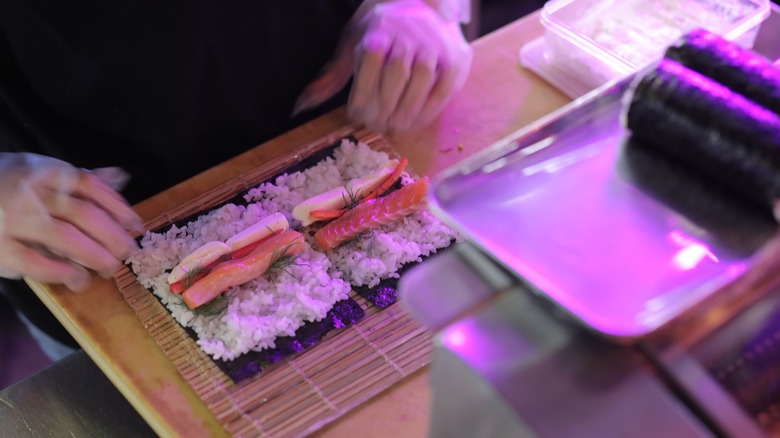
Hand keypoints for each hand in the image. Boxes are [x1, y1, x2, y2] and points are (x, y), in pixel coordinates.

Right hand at [0, 153, 143, 290]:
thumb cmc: (1, 184)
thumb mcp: (36, 169)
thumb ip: (78, 178)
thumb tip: (120, 176)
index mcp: (44, 171)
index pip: (91, 187)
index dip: (118, 208)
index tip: (136, 225)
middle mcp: (31, 192)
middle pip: (84, 214)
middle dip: (113, 237)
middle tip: (128, 253)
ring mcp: (13, 219)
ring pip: (66, 238)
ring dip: (95, 256)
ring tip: (110, 269)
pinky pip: (36, 262)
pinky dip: (61, 272)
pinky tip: (77, 278)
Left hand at [294, 0, 472, 132]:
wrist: (421, 5)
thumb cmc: (380, 31)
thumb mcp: (351, 45)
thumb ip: (330, 77)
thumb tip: (299, 107)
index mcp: (379, 31)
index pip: (370, 64)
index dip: (363, 95)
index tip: (357, 116)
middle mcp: (410, 35)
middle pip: (398, 73)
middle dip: (386, 105)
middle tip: (378, 126)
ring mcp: (436, 45)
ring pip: (424, 80)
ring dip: (408, 109)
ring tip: (396, 127)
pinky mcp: (456, 58)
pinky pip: (445, 86)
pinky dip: (431, 108)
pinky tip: (417, 120)